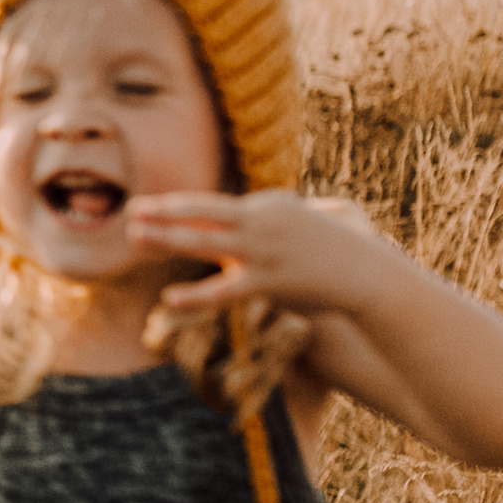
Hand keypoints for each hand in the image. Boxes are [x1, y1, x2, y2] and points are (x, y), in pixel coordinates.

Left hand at [126, 192, 389, 318]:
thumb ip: (307, 208)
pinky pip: (224, 290)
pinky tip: (170, 297)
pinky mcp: (269, 282)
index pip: (215, 207)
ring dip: (165, 238)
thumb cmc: (350, 246)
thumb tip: (307, 207)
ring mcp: (263, 251)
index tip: (156, 210)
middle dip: (163, 212)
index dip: (183, 210)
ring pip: (203, 242)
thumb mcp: (328, 214)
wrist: (371, 274)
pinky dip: (196, 294)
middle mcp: (261, 221)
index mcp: (269, 205)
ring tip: (134, 236)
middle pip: (201, 213)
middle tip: (131, 210)